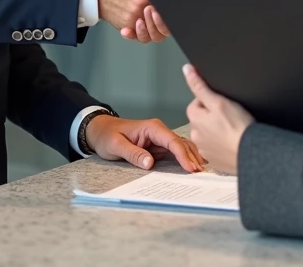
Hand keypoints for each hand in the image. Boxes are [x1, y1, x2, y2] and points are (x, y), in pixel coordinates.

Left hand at [85, 114, 204, 172]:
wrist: (100, 130)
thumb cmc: (107, 135)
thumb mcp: (115, 145)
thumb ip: (133, 153)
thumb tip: (150, 163)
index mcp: (152, 128)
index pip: (173, 141)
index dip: (183, 155)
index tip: (191, 169)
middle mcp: (159, 131)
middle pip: (182, 144)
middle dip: (193, 157)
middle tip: (202, 174)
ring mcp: (160, 139)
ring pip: (182, 147)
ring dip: (192, 158)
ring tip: (201, 172)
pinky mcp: (159, 147)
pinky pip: (175, 152)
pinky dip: (185, 159)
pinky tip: (193, 167)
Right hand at [97, 0, 192, 42]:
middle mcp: (143, 3)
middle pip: (171, 18)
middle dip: (176, 11)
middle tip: (173, 4)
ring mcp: (134, 16)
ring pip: (158, 33)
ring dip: (161, 25)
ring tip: (156, 12)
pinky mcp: (127, 25)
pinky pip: (143, 38)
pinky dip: (145, 34)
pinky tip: (143, 24)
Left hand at [183, 64, 253, 174]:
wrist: (253, 154)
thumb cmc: (238, 128)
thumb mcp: (219, 101)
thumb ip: (200, 86)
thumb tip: (187, 70)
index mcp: (194, 120)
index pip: (196, 102)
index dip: (211, 100)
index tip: (223, 104)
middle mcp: (196, 136)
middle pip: (202, 119)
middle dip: (214, 116)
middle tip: (231, 117)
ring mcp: (205, 150)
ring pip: (210, 134)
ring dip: (218, 131)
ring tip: (233, 130)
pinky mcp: (215, 160)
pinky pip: (217, 148)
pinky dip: (223, 144)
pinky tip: (234, 142)